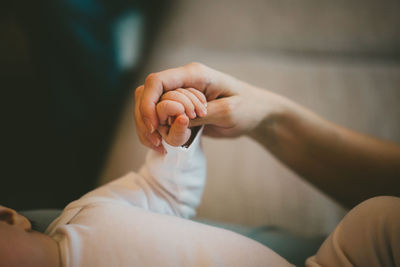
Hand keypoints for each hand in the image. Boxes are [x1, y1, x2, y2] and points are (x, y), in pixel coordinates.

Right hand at [135, 62, 280, 149]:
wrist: (256, 114)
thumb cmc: (248, 108)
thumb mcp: (228, 112)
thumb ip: (202, 115)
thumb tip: (176, 120)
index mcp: (194, 75)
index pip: (157, 81)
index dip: (148, 103)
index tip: (155, 127)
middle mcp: (182, 82)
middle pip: (147, 93)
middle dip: (145, 117)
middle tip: (156, 141)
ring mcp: (179, 95)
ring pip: (148, 105)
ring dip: (147, 126)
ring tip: (158, 146)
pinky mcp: (179, 109)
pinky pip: (158, 117)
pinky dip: (155, 131)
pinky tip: (162, 146)